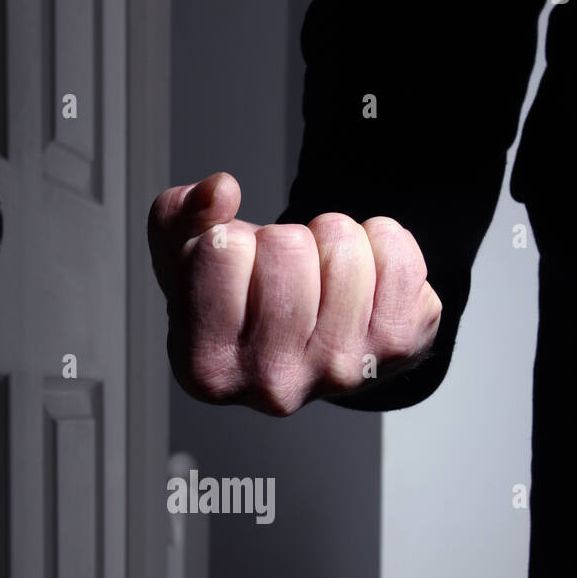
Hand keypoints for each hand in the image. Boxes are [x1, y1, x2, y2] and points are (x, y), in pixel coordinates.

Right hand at [148, 171, 441, 415]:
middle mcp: (274, 385)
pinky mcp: (397, 348)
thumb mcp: (182, 257)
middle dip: (284, 239)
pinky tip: (361, 278)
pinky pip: (397, 252)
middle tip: (282, 273)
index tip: (236, 272)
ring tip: (319, 274)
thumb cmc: (238, 299)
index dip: (229, 240)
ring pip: (343, 247)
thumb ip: (179, 214)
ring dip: (332, 239)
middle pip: (287, 246)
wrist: (303, 341)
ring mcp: (341, 372)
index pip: (223, 251)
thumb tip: (220, 191)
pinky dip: (380, 242)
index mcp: (206, 368)